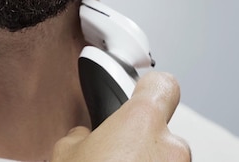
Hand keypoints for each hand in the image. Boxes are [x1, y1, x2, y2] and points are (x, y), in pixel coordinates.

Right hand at [51, 72, 190, 160]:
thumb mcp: (67, 154)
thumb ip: (84, 134)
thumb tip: (84, 137)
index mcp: (143, 121)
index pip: (164, 84)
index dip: (150, 86)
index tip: (140, 90)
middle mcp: (171, 146)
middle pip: (160, 130)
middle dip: (140, 140)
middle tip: (114, 154)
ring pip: (164, 157)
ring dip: (147, 161)